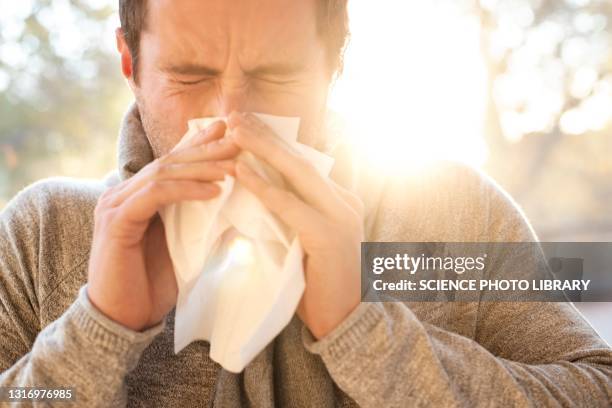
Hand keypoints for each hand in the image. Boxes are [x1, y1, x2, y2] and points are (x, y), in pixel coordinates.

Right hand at [87, 121, 238, 330]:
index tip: (229, 133)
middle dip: (206, 149)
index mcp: (138, 197)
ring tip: (234, 167)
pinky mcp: (116, 221)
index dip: (199, 146)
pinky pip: (156, 195)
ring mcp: (116, 205)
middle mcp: (124, 194)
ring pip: (164, 174)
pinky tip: (214, 191)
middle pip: (170, 162)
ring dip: (202, 168)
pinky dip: (186, 190)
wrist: (121, 319)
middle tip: (237, 138)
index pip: (171, 163)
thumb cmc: (151, 286)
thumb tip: (237, 210)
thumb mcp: (183, 248)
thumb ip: (200, 224)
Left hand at [227, 112, 364, 338]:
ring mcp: (341, 216)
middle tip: (235, 114)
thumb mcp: (302, 239)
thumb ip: (289, 214)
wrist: (345, 320)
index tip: (245, 125)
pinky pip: (291, 205)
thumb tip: (257, 192)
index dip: (273, 142)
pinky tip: (240, 171)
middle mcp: (344, 201)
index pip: (302, 164)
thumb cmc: (317, 282)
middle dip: (266, 135)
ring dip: (262, 149)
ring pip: (297, 174)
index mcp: (339, 200)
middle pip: (299, 160)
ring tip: (234, 130)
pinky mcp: (330, 236)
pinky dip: (263, 187)